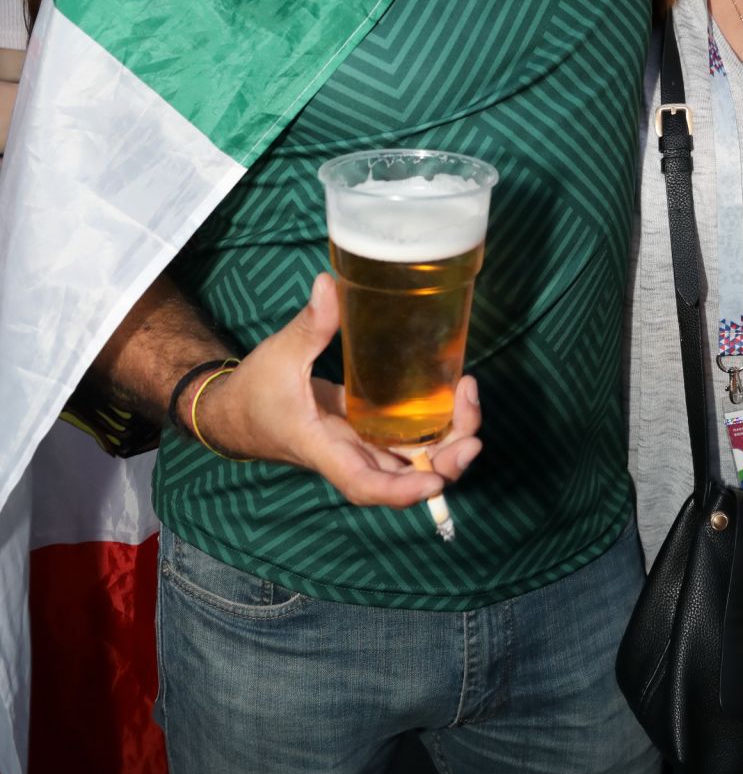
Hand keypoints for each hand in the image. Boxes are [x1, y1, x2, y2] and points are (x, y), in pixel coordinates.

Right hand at [193, 273, 481, 508]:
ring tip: (470, 402)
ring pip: (410, 461)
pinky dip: (434, 429)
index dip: (401, 489)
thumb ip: (309, 325)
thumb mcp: (280, 355)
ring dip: (447, 445)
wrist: (235, 412)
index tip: (435, 480)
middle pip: (402, 478)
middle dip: (444, 464)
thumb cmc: (255, 391)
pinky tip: (454, 399)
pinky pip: (406, 442)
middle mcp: (348, 455)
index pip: (364, 483)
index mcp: (324, 447)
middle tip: (475, 433)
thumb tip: (329, 284)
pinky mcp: (366, 434)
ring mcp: (360, 447)